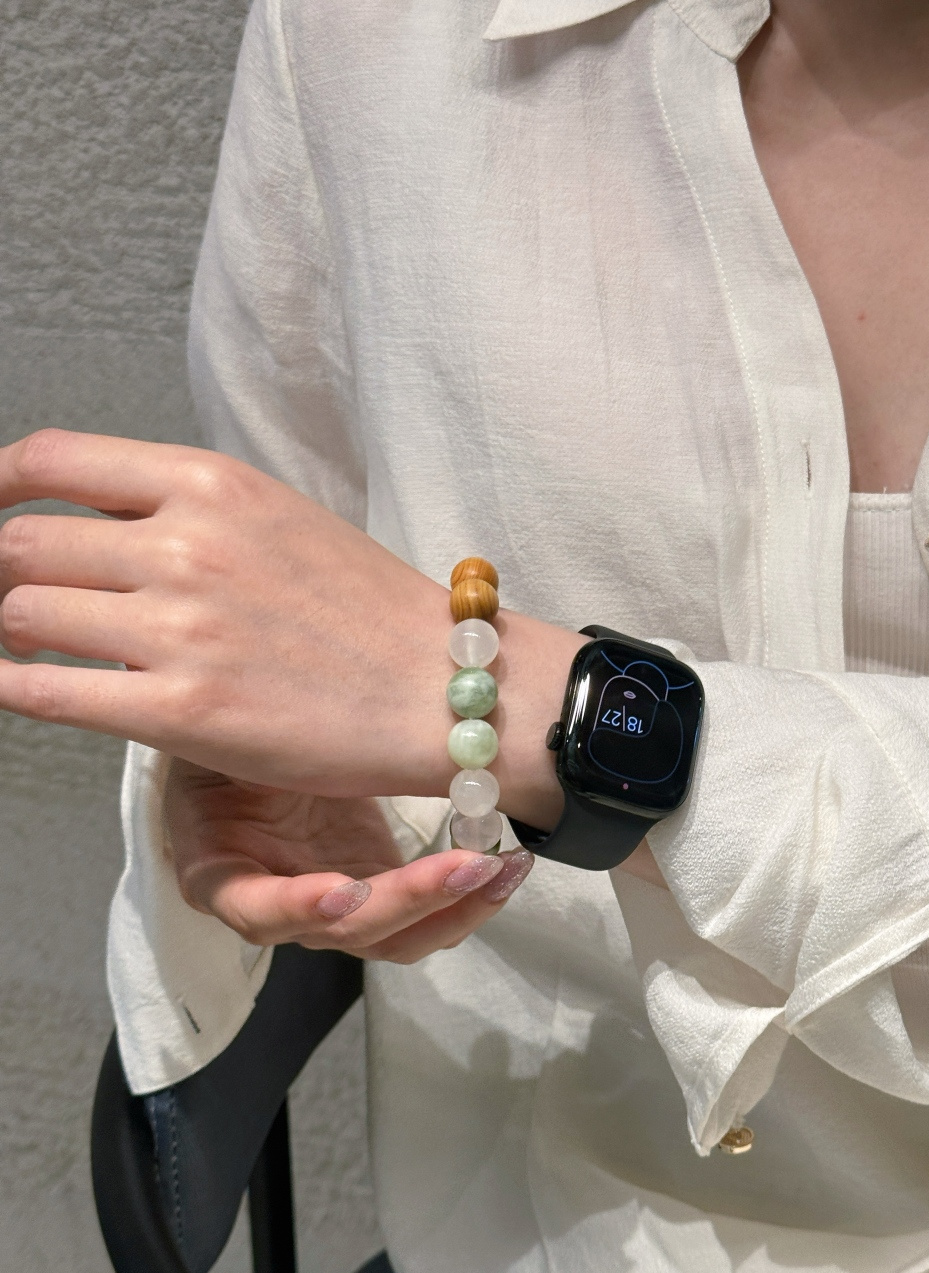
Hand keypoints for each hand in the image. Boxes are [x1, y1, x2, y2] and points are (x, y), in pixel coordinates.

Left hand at [0, 431, 580, 825]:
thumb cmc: (370, 611)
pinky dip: (15, 686)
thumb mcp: (279, 519)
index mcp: (213, 484)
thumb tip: (93, 519)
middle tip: (18, 596)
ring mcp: (180, 628)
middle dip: (2, 571)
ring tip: (37, 646)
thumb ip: (186, 509)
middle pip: (22, 542)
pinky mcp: (182, 710)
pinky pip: (45, 692)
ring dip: (14, 632)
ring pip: (22, 613)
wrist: (438, 690)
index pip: (52, 460)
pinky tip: (25, 687)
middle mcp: (187, 545)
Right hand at [164, 759, 534, 961]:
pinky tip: (506, 864)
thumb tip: (266, 694)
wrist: (251, 741)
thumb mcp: (224, 729)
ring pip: (396, 936)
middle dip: (412, 901)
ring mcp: (332, 906)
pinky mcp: (374, 892)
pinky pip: (424, 915)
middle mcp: (276, 905)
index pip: (254, 908)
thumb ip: (248, 735)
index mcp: (218, 870)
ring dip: (455, 908)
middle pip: (346, 931)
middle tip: (471, 864)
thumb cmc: (224, 733)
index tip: (344, 889)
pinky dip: (466, 897)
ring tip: (506, 867)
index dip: (296, 906)